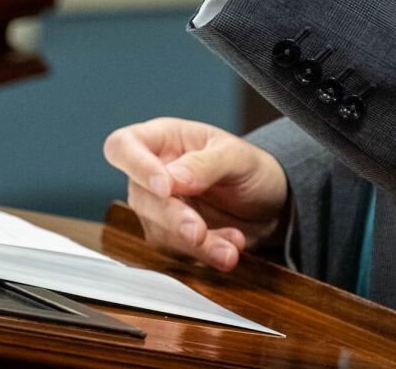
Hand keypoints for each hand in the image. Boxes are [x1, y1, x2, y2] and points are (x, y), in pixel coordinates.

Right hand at [103, 117, 287, 271]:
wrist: (271, 204)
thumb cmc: (249, 167)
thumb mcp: (236, 156)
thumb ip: (205, 164)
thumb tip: (173, 179)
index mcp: (162, 140)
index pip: (124, 147)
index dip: (136, 166)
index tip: (165, 187)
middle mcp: (153, 174)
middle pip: (141, 197)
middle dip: (173, 218)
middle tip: (199, 231)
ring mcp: (160, 209)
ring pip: (159, 232)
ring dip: (196, 245)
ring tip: (231, 248)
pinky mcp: (173, 238)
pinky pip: (178, 253)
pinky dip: (206, 254)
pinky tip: (231, 247)